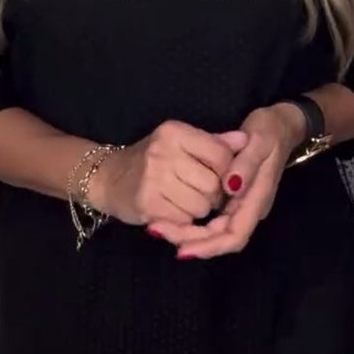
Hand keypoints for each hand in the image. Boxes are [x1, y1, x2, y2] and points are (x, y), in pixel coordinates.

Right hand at [89, 121, 247, 226]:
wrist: (107, 178)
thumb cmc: (151, 160)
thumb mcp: (181, 143)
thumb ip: (213, 142)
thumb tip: (246, 139)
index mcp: (174, 132)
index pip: (222, 154)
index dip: (227, 171)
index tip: (217, 176)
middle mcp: (163, 152)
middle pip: (215, 184)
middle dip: (215, 194)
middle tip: (201, 193)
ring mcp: (153, 179)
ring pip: (202, 206)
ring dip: (200, 210)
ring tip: (186, 201)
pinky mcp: (147, 204)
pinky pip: (185, 221)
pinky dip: (185, 221)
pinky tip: (173, 210)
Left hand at [146, 104, 305, 257]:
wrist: (278, 125)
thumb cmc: (268, 131)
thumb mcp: (260, 140)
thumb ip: (246, 164)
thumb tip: (231, 187)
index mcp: (258, 199)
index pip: (235, 236)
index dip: (209, 246)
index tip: (182, 248)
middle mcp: (249, 209)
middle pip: (220, 239)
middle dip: (190, 241)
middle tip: (157, 231)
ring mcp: (240, 205)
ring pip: (213, 232)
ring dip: (187, 234)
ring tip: (157, 227)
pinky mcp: (231, 199)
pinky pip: (211, 220)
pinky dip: (191, 222)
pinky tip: (170, 219)